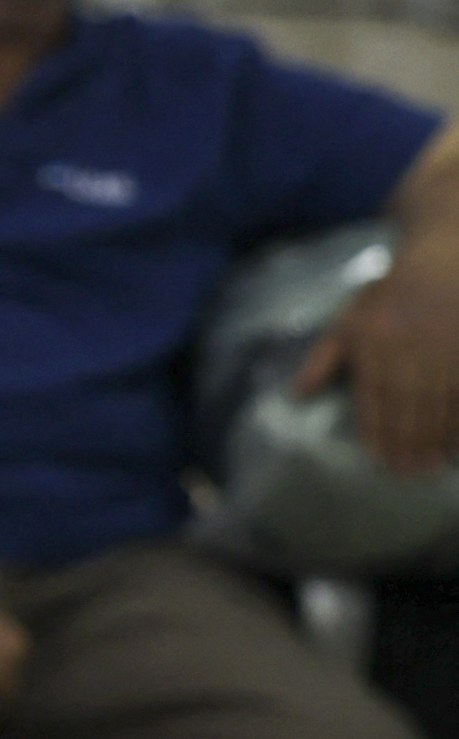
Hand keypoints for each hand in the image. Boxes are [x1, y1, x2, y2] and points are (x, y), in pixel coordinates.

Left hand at [299, 249, 458, 475]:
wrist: (440, 263)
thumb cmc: (386, 297)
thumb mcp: (347, 322)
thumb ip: (323, 360)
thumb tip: (296, 395)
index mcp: (374, 345)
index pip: (376, 398)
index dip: (379, 431)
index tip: (380, 460)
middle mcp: (410, 351)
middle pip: (409, 407)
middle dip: (409, 444)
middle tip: (409, 475)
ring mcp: (444, 351)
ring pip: (440, 403)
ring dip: (436, 439)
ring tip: (432, 467)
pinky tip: (457, 443)